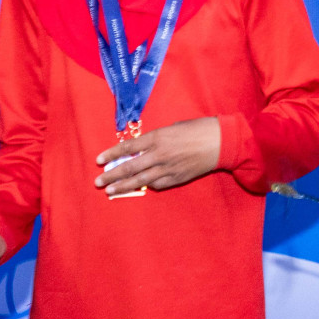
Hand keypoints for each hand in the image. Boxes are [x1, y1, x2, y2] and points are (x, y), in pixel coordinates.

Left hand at [94, 117, 220, 196]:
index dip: (112, 154)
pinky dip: (146, 186)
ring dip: (123, 185)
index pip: (128, 147)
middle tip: (98, 181)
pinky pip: (157, 184)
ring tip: (110, 190)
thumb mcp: (174, 127)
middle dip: (111, 175)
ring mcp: (167, 168)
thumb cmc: (198, 129)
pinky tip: (138, 187)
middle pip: (130, 166)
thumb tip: (144, 149)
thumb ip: (158, 138)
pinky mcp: (176, 178)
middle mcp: (159, 154)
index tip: (98, 160)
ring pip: (140, 180)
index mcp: (158, 137)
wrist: (220, 142)